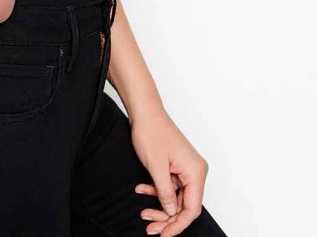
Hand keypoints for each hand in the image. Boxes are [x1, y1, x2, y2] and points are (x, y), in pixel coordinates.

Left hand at [129, 107, 208, 235]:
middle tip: (151, 228)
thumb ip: (165, 193)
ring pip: (175, 197)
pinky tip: (141, 189)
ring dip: (159, 205)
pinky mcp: (176, 165)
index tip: (164, 234)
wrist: (144, 112)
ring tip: (144, 212)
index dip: (178, 225)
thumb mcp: (156, 168)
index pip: (192, 209)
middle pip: (184, 205)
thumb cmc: (152, 132)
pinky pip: (169, 185)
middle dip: (166, 217)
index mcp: (195, 172)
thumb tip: (171, 212)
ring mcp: (185, 168)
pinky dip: (156, 190)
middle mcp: (194, 171)